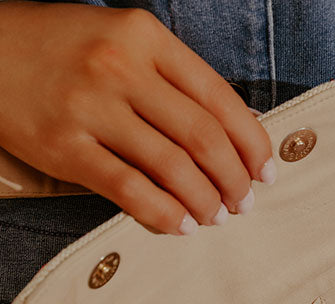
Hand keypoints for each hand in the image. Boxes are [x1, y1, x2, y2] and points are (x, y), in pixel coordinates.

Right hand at [0, 1, 275, 233]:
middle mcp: (121, 68)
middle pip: (202, 136)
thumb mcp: (119, 41)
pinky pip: (128, 189)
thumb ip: (169, 80)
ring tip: (216, 217)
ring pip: (171, 166)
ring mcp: (91, 108)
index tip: (265, 171)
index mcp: (144, 37)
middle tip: (244, 203)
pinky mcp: (65, 147)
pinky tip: (181, 226)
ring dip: (205, 200)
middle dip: (234, 178)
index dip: (251, 142)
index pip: (219, 98)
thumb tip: (225, 133)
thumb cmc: (59, 49)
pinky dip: (163, 213)